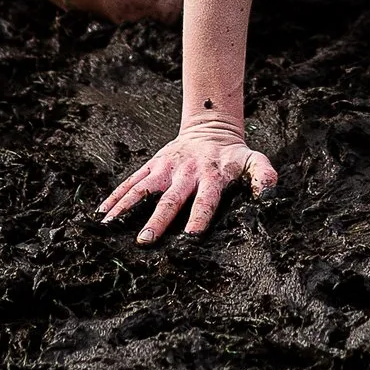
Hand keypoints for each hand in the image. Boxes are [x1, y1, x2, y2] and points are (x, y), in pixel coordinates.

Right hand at [96, 117, 276, 240]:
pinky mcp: (151, 166)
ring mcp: (165, 169)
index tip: (191, 236)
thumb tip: (268, 195)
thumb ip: (264, 175)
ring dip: (127, 208)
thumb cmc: (234, 155)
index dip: (199, 215)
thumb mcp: (254, 160)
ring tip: (110, 227)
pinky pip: (131, 182)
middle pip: (170, 198)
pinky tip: (102, 214)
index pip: (206, 198)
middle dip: (158, 219)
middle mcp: (185, 172)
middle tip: (145, 240)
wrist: (210, 128)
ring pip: (143, 189)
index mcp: (211, 175)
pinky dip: (116, 196)